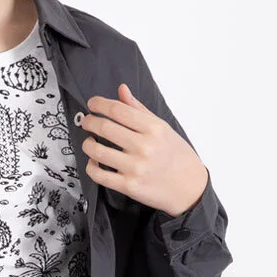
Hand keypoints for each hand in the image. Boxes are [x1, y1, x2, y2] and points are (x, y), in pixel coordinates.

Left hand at [78, 84, 208, 217]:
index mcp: (154, 129)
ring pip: (97, 152)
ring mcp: (136, 167)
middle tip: (87, 121)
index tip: (92, 104)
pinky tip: (94, 161)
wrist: (189, 187)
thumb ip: (139, 109)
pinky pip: (99, 175)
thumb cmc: (176, 155)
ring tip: (89, 141)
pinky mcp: (129, 186)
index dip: (100, 104)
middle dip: (89, 122)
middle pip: (105, 128)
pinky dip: (91, 166)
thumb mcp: (162, 128)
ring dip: (87, 144)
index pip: (118, 110)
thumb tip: (121, 89)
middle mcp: (144, 147)